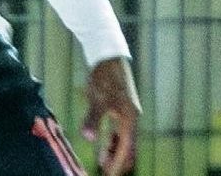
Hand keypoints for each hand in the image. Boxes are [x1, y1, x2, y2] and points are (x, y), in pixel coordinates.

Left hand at [82, 57, 140, 175]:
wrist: (109, 56)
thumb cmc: (104, 77)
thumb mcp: (97, 99)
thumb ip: (93, 119)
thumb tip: (88, 138)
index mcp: (129, 119)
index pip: (125, 150)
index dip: (117, 165)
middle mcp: (132, 118)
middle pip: (129, 148)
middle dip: (118, 162)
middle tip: (105, 172)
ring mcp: (128, 114)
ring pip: (125, 141)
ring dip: (115, 153)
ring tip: (102, 162)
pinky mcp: (123, 109)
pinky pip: (122, 132)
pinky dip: (114, 142)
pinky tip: (104, 145)